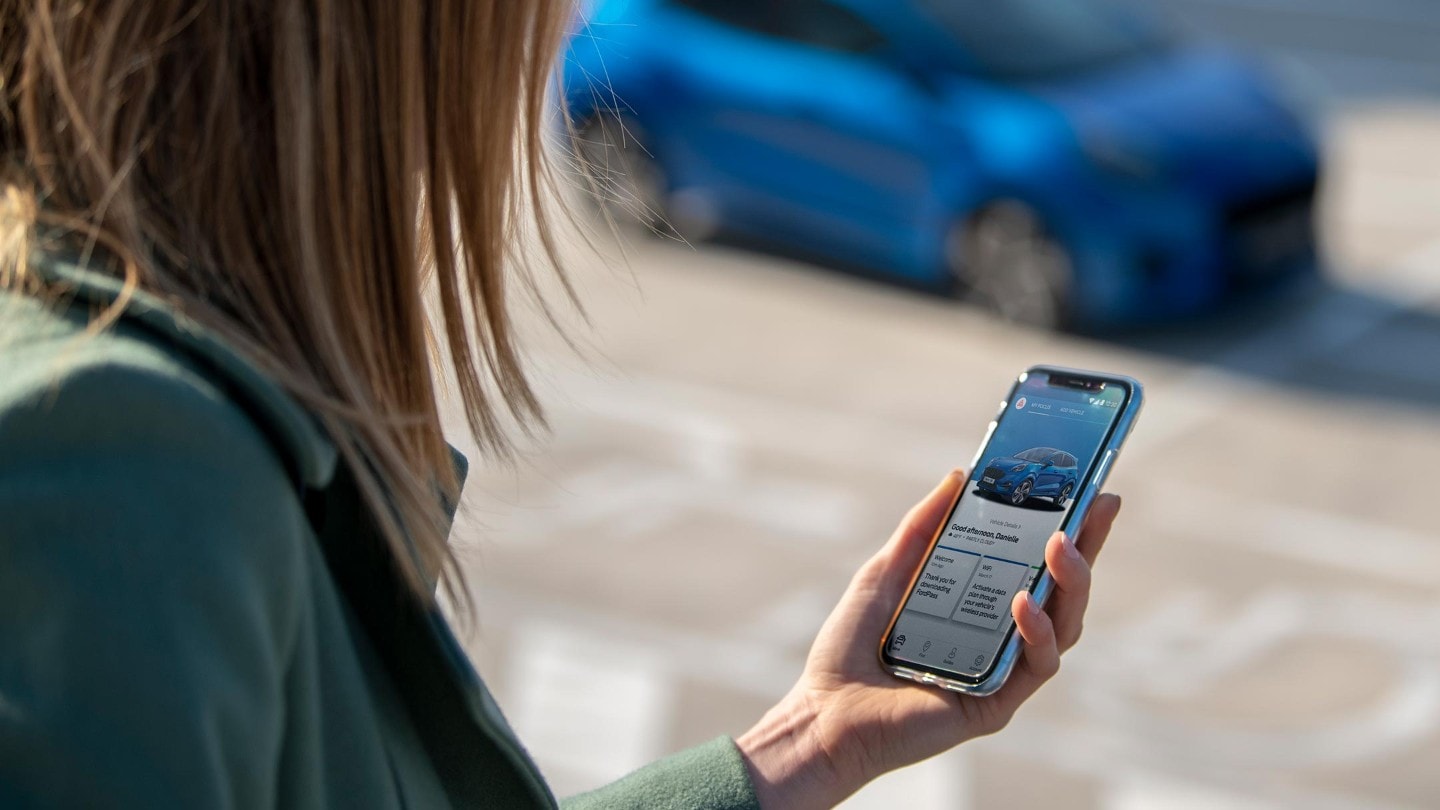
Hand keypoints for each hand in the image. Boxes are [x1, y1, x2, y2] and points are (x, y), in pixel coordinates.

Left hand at [737, 470, 1121, 807]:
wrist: (824, 710)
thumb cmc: (850, 647)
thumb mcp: (885, 572)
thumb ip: (921, 529)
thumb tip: (959, 477)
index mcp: (980, 607)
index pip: (1036, 565)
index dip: (1069, 530)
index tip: (1092, 490)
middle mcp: (1000, 639)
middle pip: (1063, 593)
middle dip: (1086, 548)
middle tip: (1097, 508)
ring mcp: (1003, 671)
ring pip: (1065, 628)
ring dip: (1071, 584)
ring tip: (1061, 546)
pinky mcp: (997, 703)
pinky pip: (1036, 666)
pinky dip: (1038, 632)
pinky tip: (1024, 602)